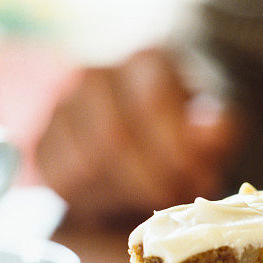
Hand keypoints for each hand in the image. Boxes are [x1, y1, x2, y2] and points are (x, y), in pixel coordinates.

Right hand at [35, 47, 240, 223]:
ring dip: (121, 195)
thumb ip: (218, 128)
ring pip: (83, 165)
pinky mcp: (44, 144)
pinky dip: (92, 202)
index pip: (152, 105)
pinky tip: (119, 199)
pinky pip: (60, 183)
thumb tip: (212, 131)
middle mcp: (95, 76)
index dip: (174, 152)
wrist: (156, 124)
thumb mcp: (218, 122)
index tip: (197, 178)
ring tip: (150, 198)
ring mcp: (62, 108)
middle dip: (149, 181)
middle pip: (113, 140)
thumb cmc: (191, 124)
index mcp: (146, 60)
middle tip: (173, 197)